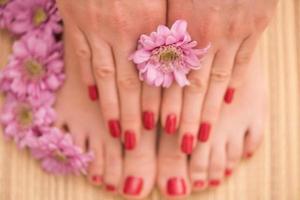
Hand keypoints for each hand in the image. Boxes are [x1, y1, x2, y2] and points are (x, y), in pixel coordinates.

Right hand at [56, 0, 165, 148]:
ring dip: (111, 107)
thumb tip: (180, 56)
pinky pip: (82, 56)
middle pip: (130, 82)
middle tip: (137, 142)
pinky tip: (94, 99)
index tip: (164, 126)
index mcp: (150, 23)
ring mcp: (96, 27)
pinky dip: (87, 80)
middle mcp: (123, 31)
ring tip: (117, 131)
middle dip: (135, 115)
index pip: (156, 72)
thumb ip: (169, 26)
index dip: (160, 102)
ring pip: (105, 76)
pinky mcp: (76, 21)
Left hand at [165, 0, 276, 152]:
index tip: (159, 128)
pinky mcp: (256, 25)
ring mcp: (233, 32)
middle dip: (187, 118)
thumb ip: (158, 24)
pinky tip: (228, 102)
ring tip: (203, 136)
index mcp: (178, 25)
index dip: (165, 104)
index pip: (169, 76)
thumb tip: (147, 52)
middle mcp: (204, 35)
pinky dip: (235, 83)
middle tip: (182, 145)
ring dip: (209, 111)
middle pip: (192, 86)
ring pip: (218, 81)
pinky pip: (244, 60)